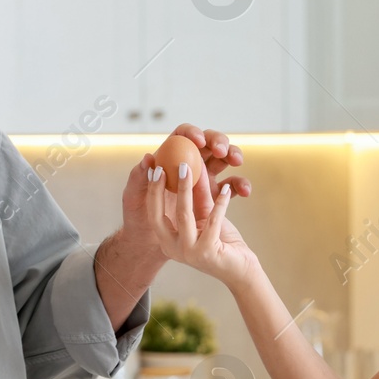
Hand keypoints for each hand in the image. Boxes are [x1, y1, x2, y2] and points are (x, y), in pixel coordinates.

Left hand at [120, 124, 249, 251]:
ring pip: (223, 160)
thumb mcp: (133, 198)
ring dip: (233, 156)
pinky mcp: (216, 198)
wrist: (150, 245)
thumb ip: (137, 179)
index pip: (182, 135)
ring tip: (238, 161)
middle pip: (208, 143)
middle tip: (223, 151)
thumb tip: (149, 158)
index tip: (199, 141)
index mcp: (168, 158)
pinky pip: (231, 187)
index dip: (192, 133)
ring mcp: (203, 181)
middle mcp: (187, 166)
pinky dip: (240, 186)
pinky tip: (245, 190)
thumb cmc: (137, 218)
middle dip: (219, 142)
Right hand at [144, 164, 259, 287]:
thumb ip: (197, 196)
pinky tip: (227, 188)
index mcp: (167, 241)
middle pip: (160, 215)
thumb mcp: (205, 216)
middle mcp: (173, 249)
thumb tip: (192, 167)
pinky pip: (213, 221)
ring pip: (184, 215)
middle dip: (162, 188)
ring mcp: (189, 252)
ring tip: (192, 168)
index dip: (153, 192)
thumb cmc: (222, 242)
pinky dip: (221, 203)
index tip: (156, 169)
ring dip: (186, 188)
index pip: (154, 214)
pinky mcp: (208, 252)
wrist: (240, 270)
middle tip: (167, 166)